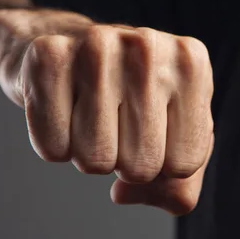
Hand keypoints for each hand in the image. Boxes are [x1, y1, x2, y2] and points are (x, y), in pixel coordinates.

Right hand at [0, 10, 214, 214]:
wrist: (70, 45)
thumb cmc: (133, 98)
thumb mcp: (176, 136)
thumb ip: (178, 188)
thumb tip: (123, 193)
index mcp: (192, 64)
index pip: (184, 164)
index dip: (164, 164)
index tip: (153, 129)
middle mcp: (149, 48)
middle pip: (141, 167)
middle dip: (125, 162)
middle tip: (117, 122)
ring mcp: (97, 45)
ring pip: (95, 161)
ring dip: (89, 154)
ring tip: (90, 113)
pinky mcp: (47, 55)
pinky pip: (52, 148)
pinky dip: (54, 144)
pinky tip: (62, 107)